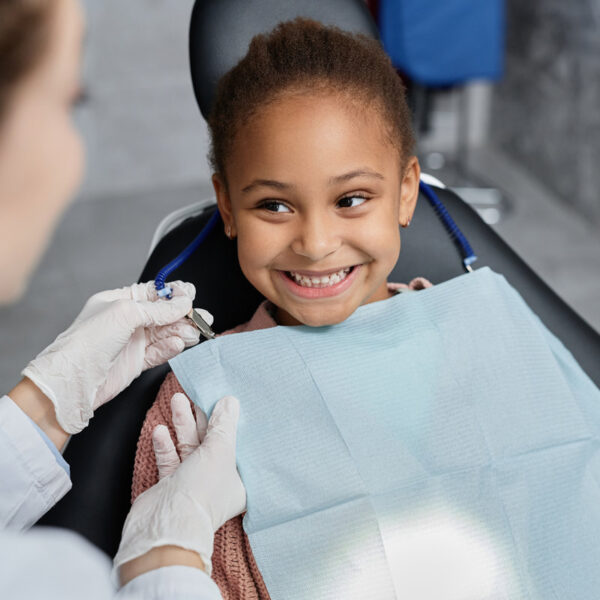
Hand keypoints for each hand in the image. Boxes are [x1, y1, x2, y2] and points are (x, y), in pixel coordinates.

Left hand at [20, 281, 201, 433]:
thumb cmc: (88, 341)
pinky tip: (179, 344)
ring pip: (165, 333)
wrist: (75, 380)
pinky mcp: (136, 361)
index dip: (173, 294)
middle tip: (201, 317)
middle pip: (163, 313)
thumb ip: (159, 308)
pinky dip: (171, 348)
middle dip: (184, 314)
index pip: (153, 293)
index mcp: (119, 301)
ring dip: (182, 331)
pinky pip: (160, 351)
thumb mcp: (126, 313)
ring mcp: (132, 341)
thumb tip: (183, 303)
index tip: (190, 295)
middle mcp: (127, 320)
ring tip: (194, 333)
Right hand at [114, 395, 245, 579]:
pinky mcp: (171, 485)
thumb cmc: (203, 489)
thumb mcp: (220, 450)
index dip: (234, 424)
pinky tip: (160, 429)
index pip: (240, 446)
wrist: (165, 523)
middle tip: (197, 393)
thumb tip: (230, 401)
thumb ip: (224, 424)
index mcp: (240, 480)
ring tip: (178, 399)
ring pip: (189, 447)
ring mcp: (193, 483)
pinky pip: (171, 459)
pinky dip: (166, 444)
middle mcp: (218, 482)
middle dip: (203, 418)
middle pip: (212, 443)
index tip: (228, 402)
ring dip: (183, 424)